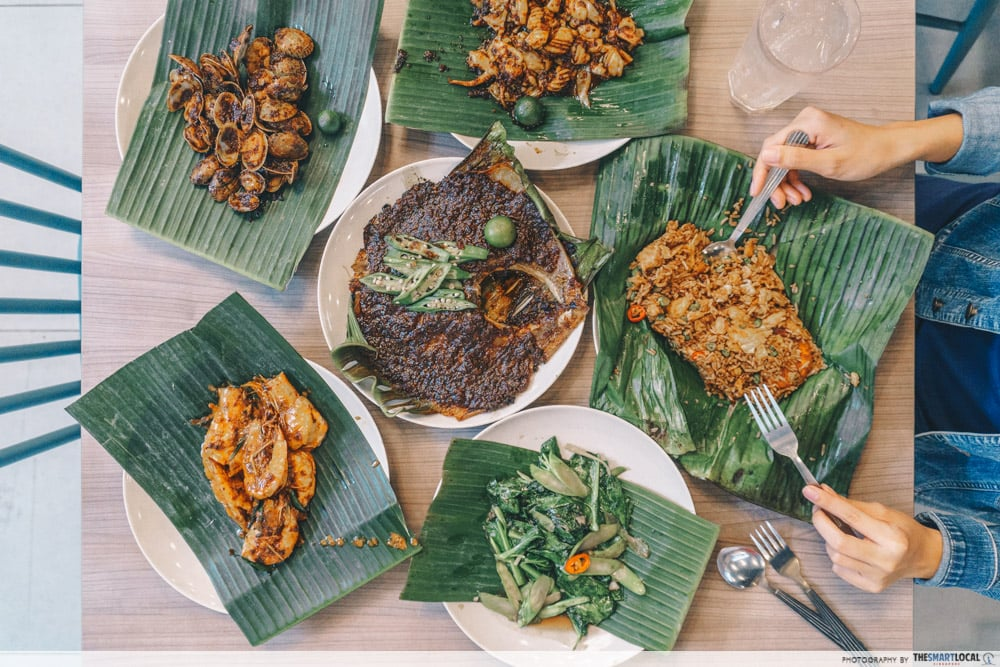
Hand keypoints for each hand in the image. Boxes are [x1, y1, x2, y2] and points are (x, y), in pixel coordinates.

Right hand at [750, 106, 963, 208]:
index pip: (772, 147)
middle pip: (776, 154)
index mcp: (807, 123)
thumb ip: (796, 159)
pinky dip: (797, 177)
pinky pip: (795, 158)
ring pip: (785, 159)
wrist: (888, 149)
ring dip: (787, 183)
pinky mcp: (812, 138)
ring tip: (798, 201)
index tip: (757, 193)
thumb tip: (765, 156)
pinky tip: (803, 192)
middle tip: (782, 204)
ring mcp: (808, 129)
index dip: (762, 172)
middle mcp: (804, 122)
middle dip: (777, 181)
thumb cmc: (865, 155)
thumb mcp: (829, 163)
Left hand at [802, 484, 942, 592]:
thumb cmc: (903, 531)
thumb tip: (823, 492)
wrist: (922, 557)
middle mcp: (885, 560)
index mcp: (892, 537)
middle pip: (838, 542)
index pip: (852, 517)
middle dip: (821, 522)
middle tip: (818, 510)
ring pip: (835, 556)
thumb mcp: (882, 512)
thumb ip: (850, 504)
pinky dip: (837, 555)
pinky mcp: (871, 587)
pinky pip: (840, 569)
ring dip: (829, 539)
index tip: (810, 491)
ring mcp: (877, 577)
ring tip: (838, 530)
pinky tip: (848, 549)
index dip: (827, 503)